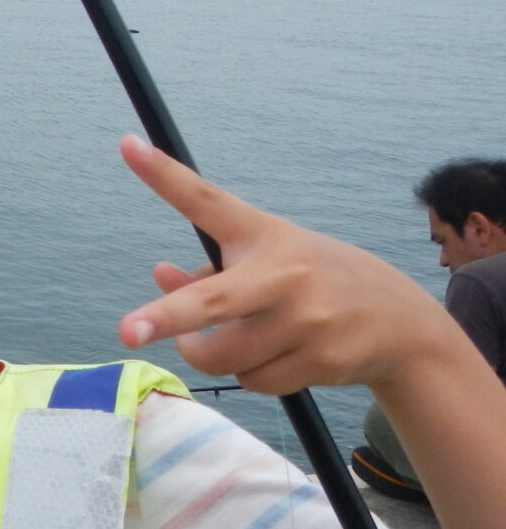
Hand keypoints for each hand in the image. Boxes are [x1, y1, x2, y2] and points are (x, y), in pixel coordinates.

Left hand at [116, 135, 453, 394]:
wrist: (402, 324)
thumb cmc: (315, 283)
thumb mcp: (268, 261)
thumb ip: (210, 271)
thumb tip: (160, 277)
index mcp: (263, 235)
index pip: (208, 201)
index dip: (165, 176)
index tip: (128, 146)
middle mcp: (283, 274)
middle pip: (214, 302)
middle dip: (166, 317)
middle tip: (126, 332)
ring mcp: (305, 319)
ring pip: (222, 357)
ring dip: (212, 356)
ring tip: (240, 339)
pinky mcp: (321, 359)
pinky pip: (252, 381)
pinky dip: (252, 375)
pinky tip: (284, 355)